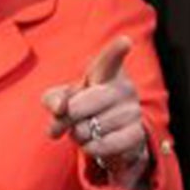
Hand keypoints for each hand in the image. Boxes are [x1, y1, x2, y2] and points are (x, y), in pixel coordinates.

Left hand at [40, 34, 153, 189]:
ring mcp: (133, 111)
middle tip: (65, 120)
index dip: (116, 50)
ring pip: (90, 127)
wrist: (108, 136)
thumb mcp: (61, 99)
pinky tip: (93, 143)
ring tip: (86, 130)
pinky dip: (91, 148)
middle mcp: (124, 88)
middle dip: (67, 117)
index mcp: (106, 72)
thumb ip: (53, 98)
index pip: (110, 59)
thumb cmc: (83, 109)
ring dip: (79, 135)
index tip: (125, 42)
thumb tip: (60, 108)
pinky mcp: (136, 134)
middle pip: (83, 103)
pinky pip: (103, 144)